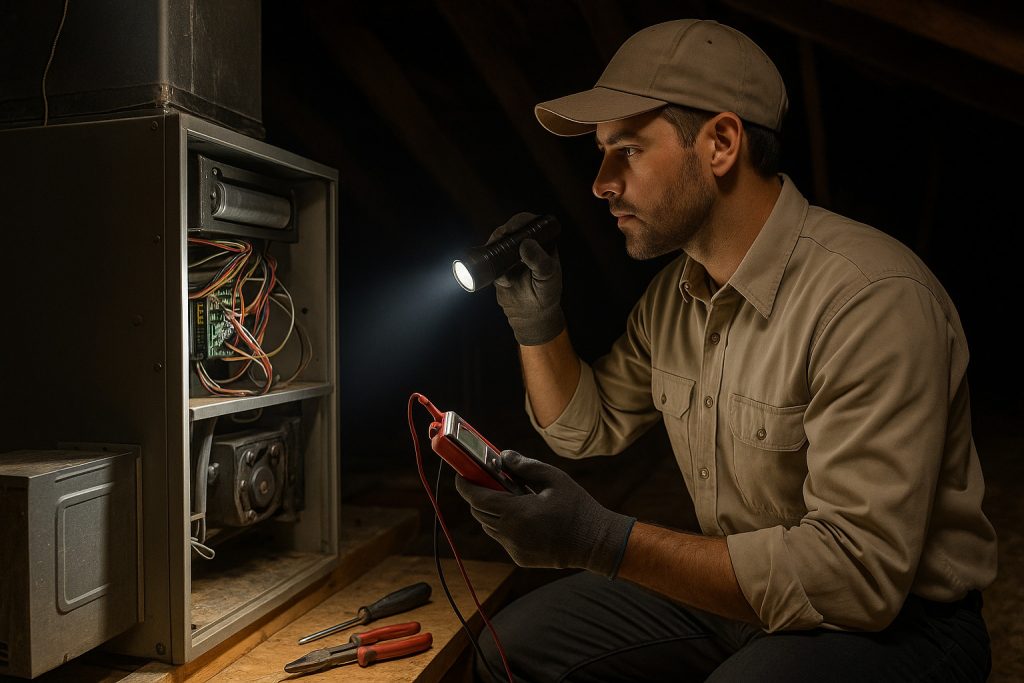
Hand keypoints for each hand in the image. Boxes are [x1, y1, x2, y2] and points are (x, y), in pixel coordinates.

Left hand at [454, 450, 635, 577]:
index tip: (462, 472)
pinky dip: (503, 524)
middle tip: (485, 477)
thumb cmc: (577, 508)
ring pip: (488, 525)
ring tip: (506, 494)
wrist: (595, 543)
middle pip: (479, 511)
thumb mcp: (554, 479)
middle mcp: (511, 534)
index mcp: (517, 513)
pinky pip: (501, 537)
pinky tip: (520, 514)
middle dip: (477, 494)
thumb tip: (503, 456)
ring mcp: (514, 548)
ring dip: (490, 509)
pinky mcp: (519, 558)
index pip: (477, 497)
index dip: (465, 484)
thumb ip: (526, 466)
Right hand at [490, 213, 564, 345]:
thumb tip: (526, 243)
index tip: (512, 229)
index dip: (519, 222)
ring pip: (497, 243)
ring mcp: (510, 256)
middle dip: (502, 233)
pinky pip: (489, 261)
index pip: (530, 223)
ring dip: (494, 247)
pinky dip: (491, 266)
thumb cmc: (546, 293)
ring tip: (499, 259)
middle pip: (510, 229)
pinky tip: (503, 281)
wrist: (532, 315)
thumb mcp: (547, 276)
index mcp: (542, 242)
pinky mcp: (498, 268)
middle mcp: (525, 245)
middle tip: (500, 239)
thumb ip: (539, 260)